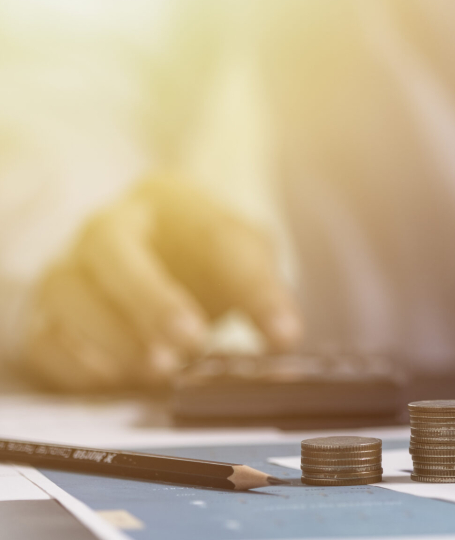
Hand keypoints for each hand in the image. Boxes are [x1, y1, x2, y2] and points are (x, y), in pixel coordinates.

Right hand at [21, 174, 301, 390]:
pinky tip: (119, 380)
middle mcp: (105, 227)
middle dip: (152, 299)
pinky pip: (47, 340)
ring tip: (163, 369)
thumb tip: (283, 337)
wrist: (158, 261)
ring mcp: (69, 271)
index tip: (282, 334)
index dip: (250, 286)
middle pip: (111, 247)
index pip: (214, 232)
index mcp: (166, 199)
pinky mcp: (49, 319)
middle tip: (194, 343)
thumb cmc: (202, 254)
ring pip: (68, 293)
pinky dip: (79, 365)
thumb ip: (265, 292)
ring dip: (114, 337)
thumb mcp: (246, 258)